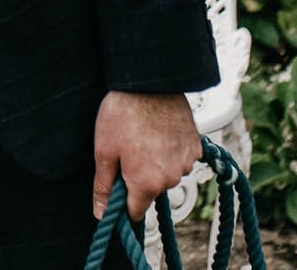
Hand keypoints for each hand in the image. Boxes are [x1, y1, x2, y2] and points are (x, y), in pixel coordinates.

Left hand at [91, 91, 198, 221]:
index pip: (135, 212)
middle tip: (126, 150)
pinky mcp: (196, 147)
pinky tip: (158, 132)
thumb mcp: (103, 151)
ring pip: (166, 174)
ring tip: (142, 136)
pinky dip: (169, 151)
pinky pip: (179, 158)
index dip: (123, 203)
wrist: (150, 82)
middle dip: (138, 178)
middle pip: (150, 190)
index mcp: (147, 183)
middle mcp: (171, 178)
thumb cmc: (122, 114)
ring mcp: (186, 162)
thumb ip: (103, 187)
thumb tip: (101, 214)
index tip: (116, 188)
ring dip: (155, 163)